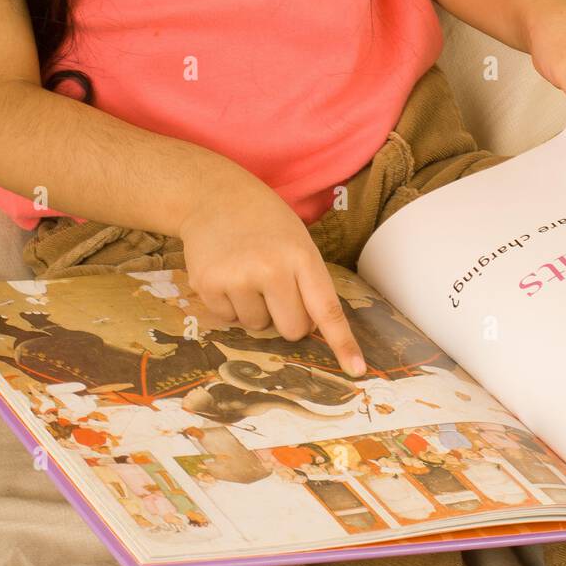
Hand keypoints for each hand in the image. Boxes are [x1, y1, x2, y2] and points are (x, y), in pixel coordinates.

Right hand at [178, 176, 367, 376]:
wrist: (213, 196)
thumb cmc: (264, 222)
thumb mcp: (297, 241)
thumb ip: (308, 283)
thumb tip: (308, 331)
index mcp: (301, 255)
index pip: (327, 309)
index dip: (342, 342)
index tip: (357, 369)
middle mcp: (271, 268)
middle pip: (292, 329)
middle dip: (287, 318)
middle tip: (275, 286)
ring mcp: (238, 277)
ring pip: (258, 327)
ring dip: (255, 309)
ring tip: (246, 272)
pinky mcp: (208, 285)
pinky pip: (229, 320)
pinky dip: (230, 304)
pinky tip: (226, 274)